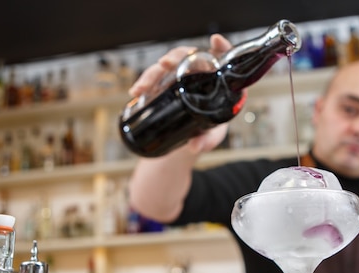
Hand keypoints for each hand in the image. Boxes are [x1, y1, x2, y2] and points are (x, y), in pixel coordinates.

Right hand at [128, 34, 233, 154]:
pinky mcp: (166, 84)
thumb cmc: (208, 132)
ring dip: (153, 72)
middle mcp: (199, 74)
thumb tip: (195, 146)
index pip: (222, 58)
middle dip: (176, 57)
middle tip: (164, 64)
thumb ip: (206, 141)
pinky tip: (136, 91)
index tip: (215, 40)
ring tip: (141, 87)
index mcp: (218, 82)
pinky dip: (144, 82)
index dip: (222, 48)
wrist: (190, 138)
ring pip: (168, 65)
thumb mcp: (210, 137)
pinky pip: (155, 78)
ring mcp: (180, 77)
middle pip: (189, 56)